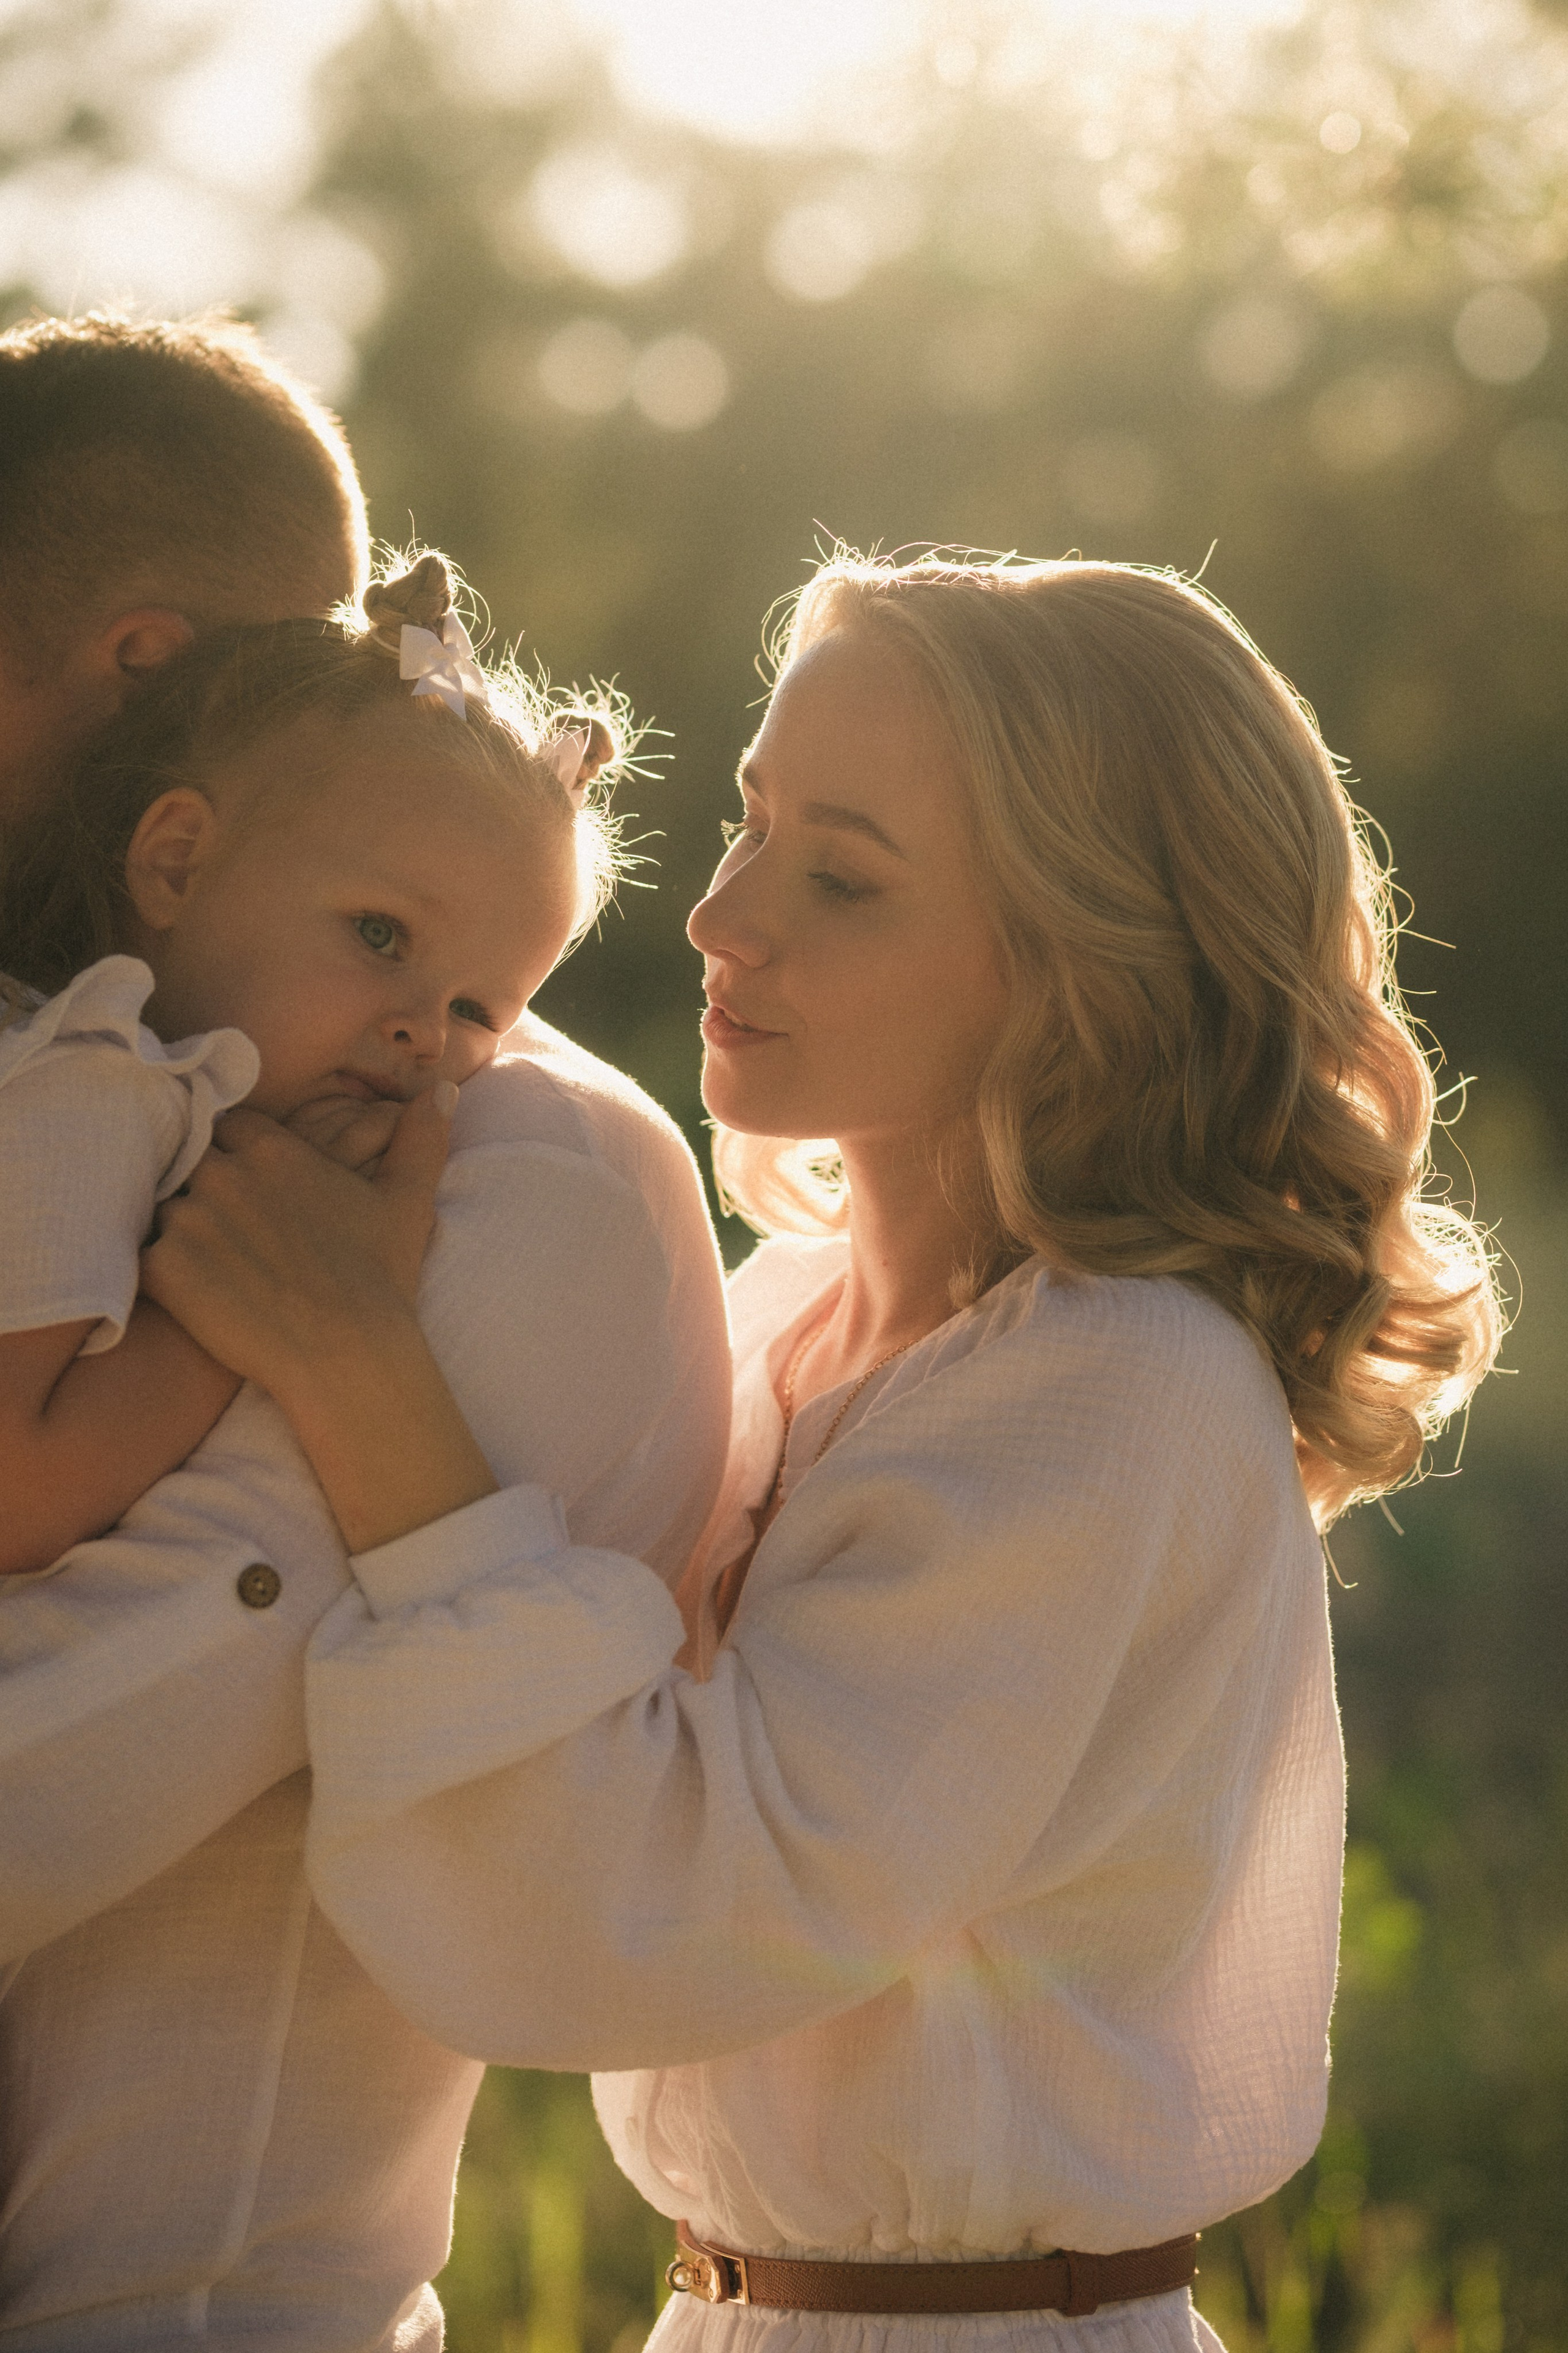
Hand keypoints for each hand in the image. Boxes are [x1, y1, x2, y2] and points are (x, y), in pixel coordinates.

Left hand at [141, 1085, 455, 1396]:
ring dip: (180, 1226)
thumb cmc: (380, 1278)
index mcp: (275, 1150)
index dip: (238, 1153)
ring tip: (209, 1263)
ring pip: (164, 1206)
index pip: (231, 1127)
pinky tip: (194, 1293)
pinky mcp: (165, 1268)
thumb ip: (421, 1138)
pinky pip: (144, 1254)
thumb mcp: (408, 1200)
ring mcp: (189, 1219)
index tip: (249, 1184)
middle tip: (227, 1227)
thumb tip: (443, 1090)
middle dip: (205, 1186)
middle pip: (191, 1161)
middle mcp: (225, 1173)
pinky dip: (162, 1271)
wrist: (346, 1354)